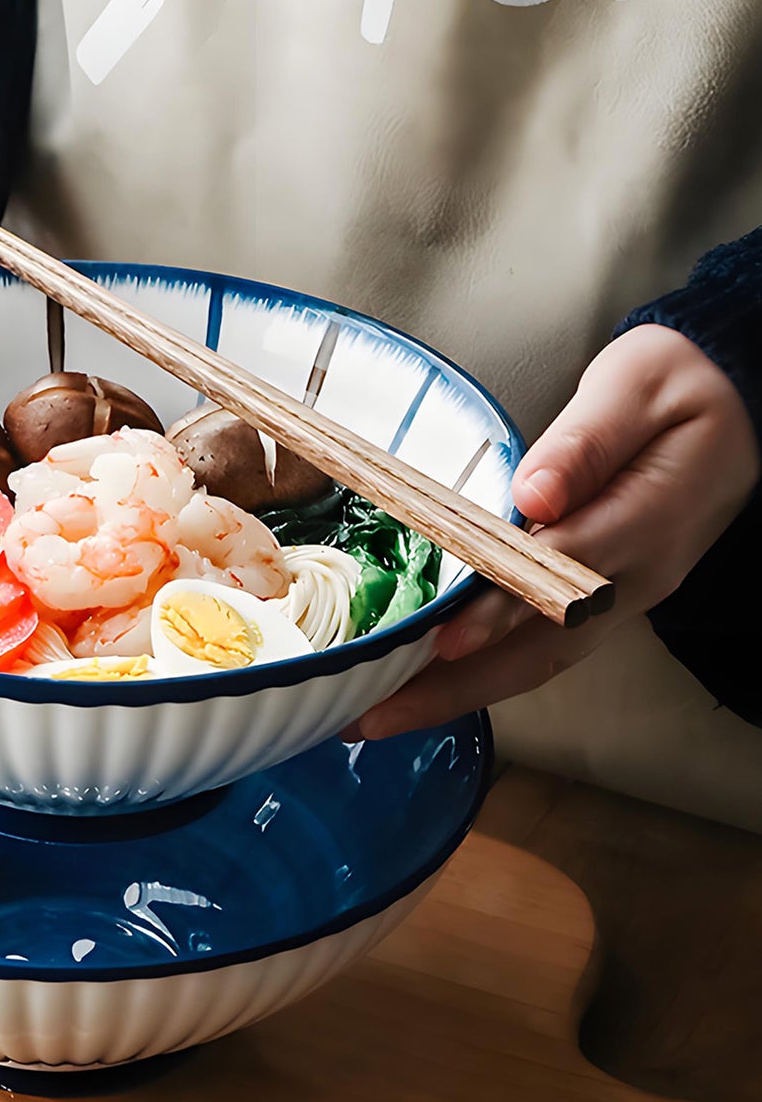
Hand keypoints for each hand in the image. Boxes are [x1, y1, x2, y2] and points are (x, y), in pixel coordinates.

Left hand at [354, 324, 759, 738]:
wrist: (740, 413)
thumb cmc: (678, 389)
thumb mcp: (640, 385)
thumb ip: (587, 439)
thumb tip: (535, 494)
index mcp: (648, 520)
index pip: (562, 575)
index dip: (499, 609)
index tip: (443, 639)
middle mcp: (636, 579)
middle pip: (542, 649)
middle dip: (456, 689)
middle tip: (376, 716)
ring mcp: (620, 601)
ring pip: (537, 663)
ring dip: (458, 695)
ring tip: (379, 716)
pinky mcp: (601, 606)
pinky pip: (539, 651)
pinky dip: (479, 675)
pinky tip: (422, 684)